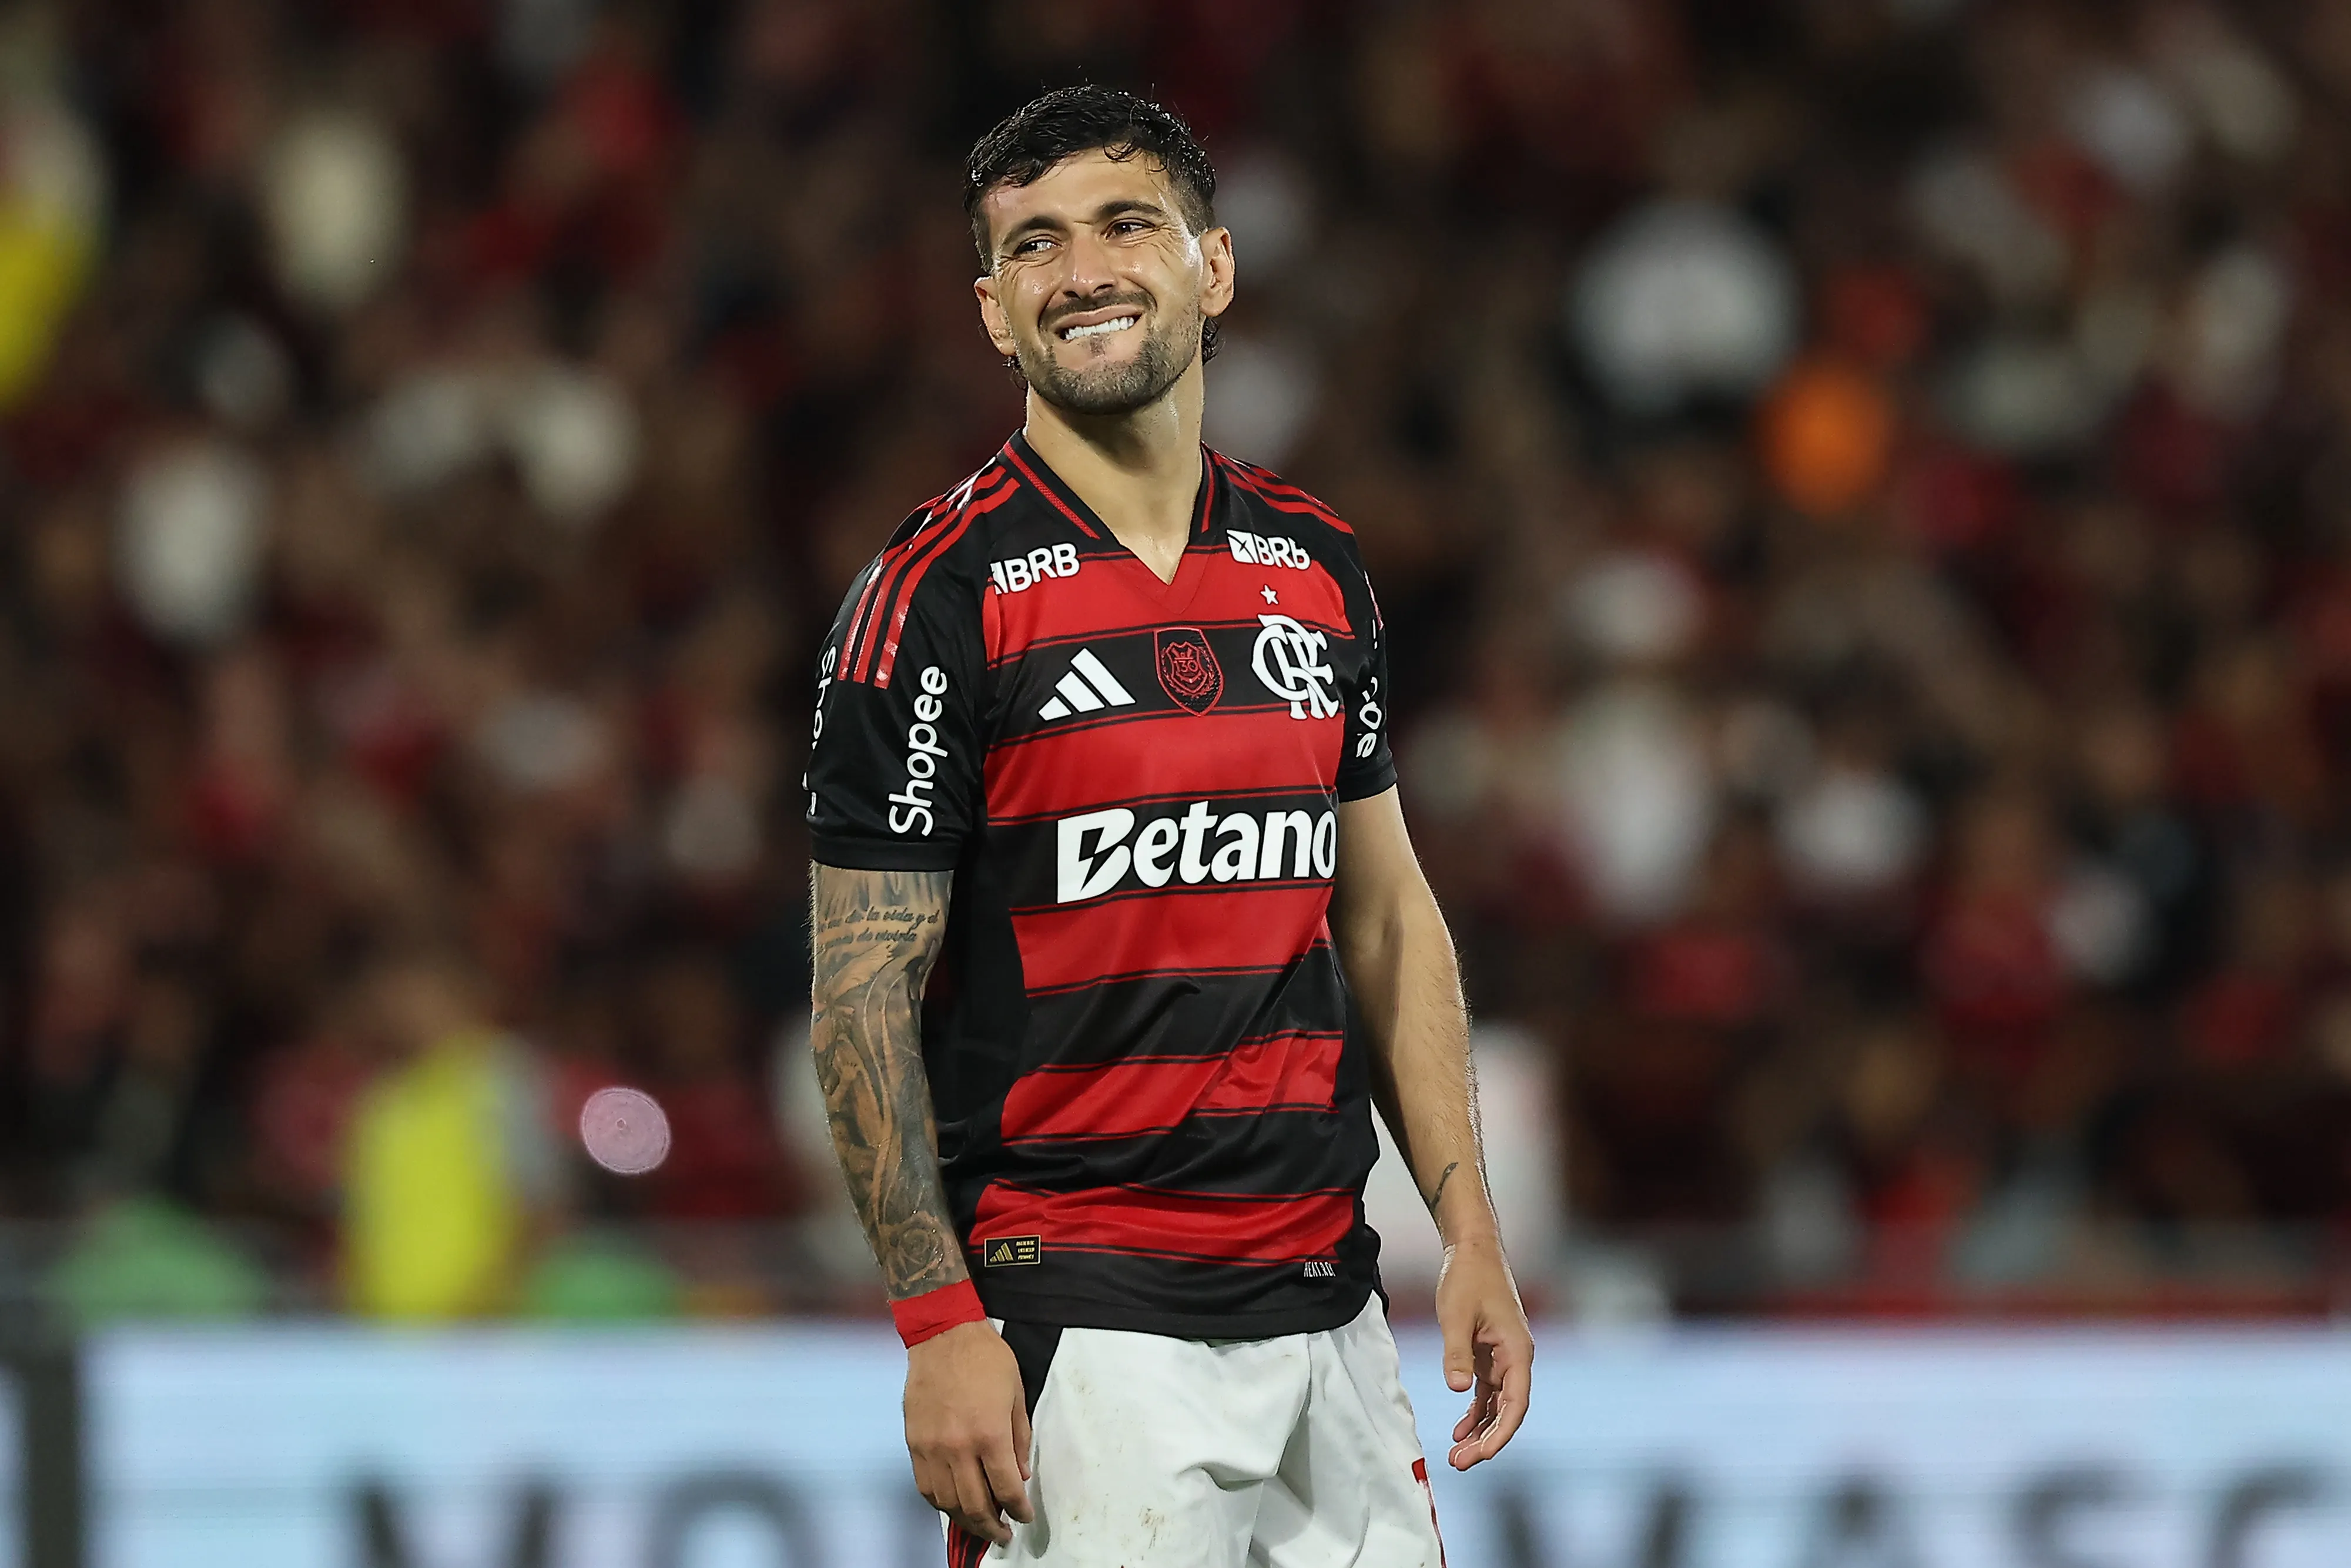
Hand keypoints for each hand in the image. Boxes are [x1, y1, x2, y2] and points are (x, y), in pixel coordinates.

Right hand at [904, 1319, 1034, 1545]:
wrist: (943, 1333)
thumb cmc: (984, 1358)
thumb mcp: (1016, 1394)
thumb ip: (1019, 1438)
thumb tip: (1020, 1475)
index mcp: (989, 1433)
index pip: (1006, 1489)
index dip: (1018, 1510)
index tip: (1024, 1517)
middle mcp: (958, 1446)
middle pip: (976, 1505)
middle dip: (993, 1526)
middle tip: (1003, 1535)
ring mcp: (932, 1447)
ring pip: (947, 1502)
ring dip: (966, 1521)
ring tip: (980, 1525)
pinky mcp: (914, 1443)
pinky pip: (925, 1486)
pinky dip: (940, 1503)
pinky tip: (952, 1506)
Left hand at [1434, 1236, 1532, 1469]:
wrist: (1471, 1249)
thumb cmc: (1467, 1277)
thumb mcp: (1456, 1315)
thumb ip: (1457, 1353)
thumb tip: (1458, 1389)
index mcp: (1518, 1351)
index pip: (1516, 1403)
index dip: (1501, 1433)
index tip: (1483, 1455)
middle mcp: (1516, 1358)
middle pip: (1507, 1410)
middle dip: (1486, 1439)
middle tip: (1460, 1463)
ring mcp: (1504, 1357)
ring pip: (1497, 1404)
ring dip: (1480, 1429)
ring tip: (1457, 1455)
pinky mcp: (1490, 1353)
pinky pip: (1487, 1391)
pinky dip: (1475, 1410)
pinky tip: (1459, 1428)